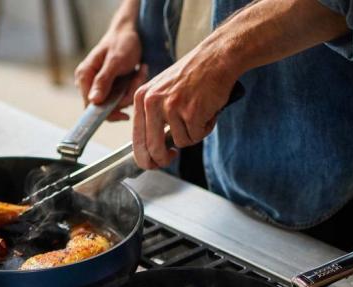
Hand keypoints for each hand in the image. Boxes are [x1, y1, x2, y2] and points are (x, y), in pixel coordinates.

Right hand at [74, 25, 145, 120]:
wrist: (130, 32)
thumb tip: (93, 101)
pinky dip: (133, 87)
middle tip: (138, 78)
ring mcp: (100, 86)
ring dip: (132, 90)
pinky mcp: (110, 87)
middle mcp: (88, 83)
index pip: (90, 106)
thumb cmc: (121, 43)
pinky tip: (138, 72)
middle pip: (106, 106)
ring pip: (117, 102)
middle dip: (125, 97)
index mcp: (84, 76)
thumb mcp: (115, 61)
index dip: (108, 111)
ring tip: (140, 71)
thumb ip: (103, 81)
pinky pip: (122, 96)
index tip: (125, 111)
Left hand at [132, 40, 238, 168]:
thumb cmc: (192, 74)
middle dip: (162, 159)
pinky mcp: (191, 112)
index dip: (144, 157)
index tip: (151, 163)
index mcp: (141, 98)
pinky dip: (205, 128)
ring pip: (180, 142)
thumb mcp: (161, 90)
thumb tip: (152, 149)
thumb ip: (153, 117)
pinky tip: (207, 111)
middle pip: (153, 149)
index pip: (137, 139)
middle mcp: (152, 103)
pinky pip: (196, 135)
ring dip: (192, 134)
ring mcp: (171, 108)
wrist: (216, 58)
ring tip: (199, 114)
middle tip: (171, 157)